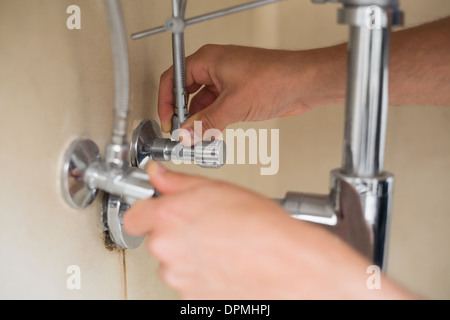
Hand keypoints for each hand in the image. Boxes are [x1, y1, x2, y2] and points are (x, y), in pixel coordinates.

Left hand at [123, 162, 412, 298]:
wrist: (288, 264)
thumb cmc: (260, 226)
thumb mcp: (217, 188)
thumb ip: (179, 181)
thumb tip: (158, 174)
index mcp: (168, 218)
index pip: (134, 216)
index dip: (147, 210)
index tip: (156, 208)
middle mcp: (167, 250)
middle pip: (156, 239)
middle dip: (173, 230)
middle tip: (203, 223)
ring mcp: (179, 277)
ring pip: (173, 261)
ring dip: (188, 253)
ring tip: (219, 242)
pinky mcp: (192, 296)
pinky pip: (188, 280)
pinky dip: (200, 272)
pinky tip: (223, 260)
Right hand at [158, 44, 345, 138]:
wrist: (304, 84)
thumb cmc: (277, 77)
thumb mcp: (235, 103)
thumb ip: (208, 121)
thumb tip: (187, 133)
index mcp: (208, 60)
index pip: (173, 78)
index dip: (165, 101)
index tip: (167, 121)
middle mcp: (215, 68)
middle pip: (185, 92)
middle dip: (182, 114)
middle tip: (181, 133)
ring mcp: (226, 82)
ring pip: (202, 103)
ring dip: (198, 121)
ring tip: (197, 138)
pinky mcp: (237, 94)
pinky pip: (216, 109)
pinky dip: (212, 122)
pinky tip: (211, 134)